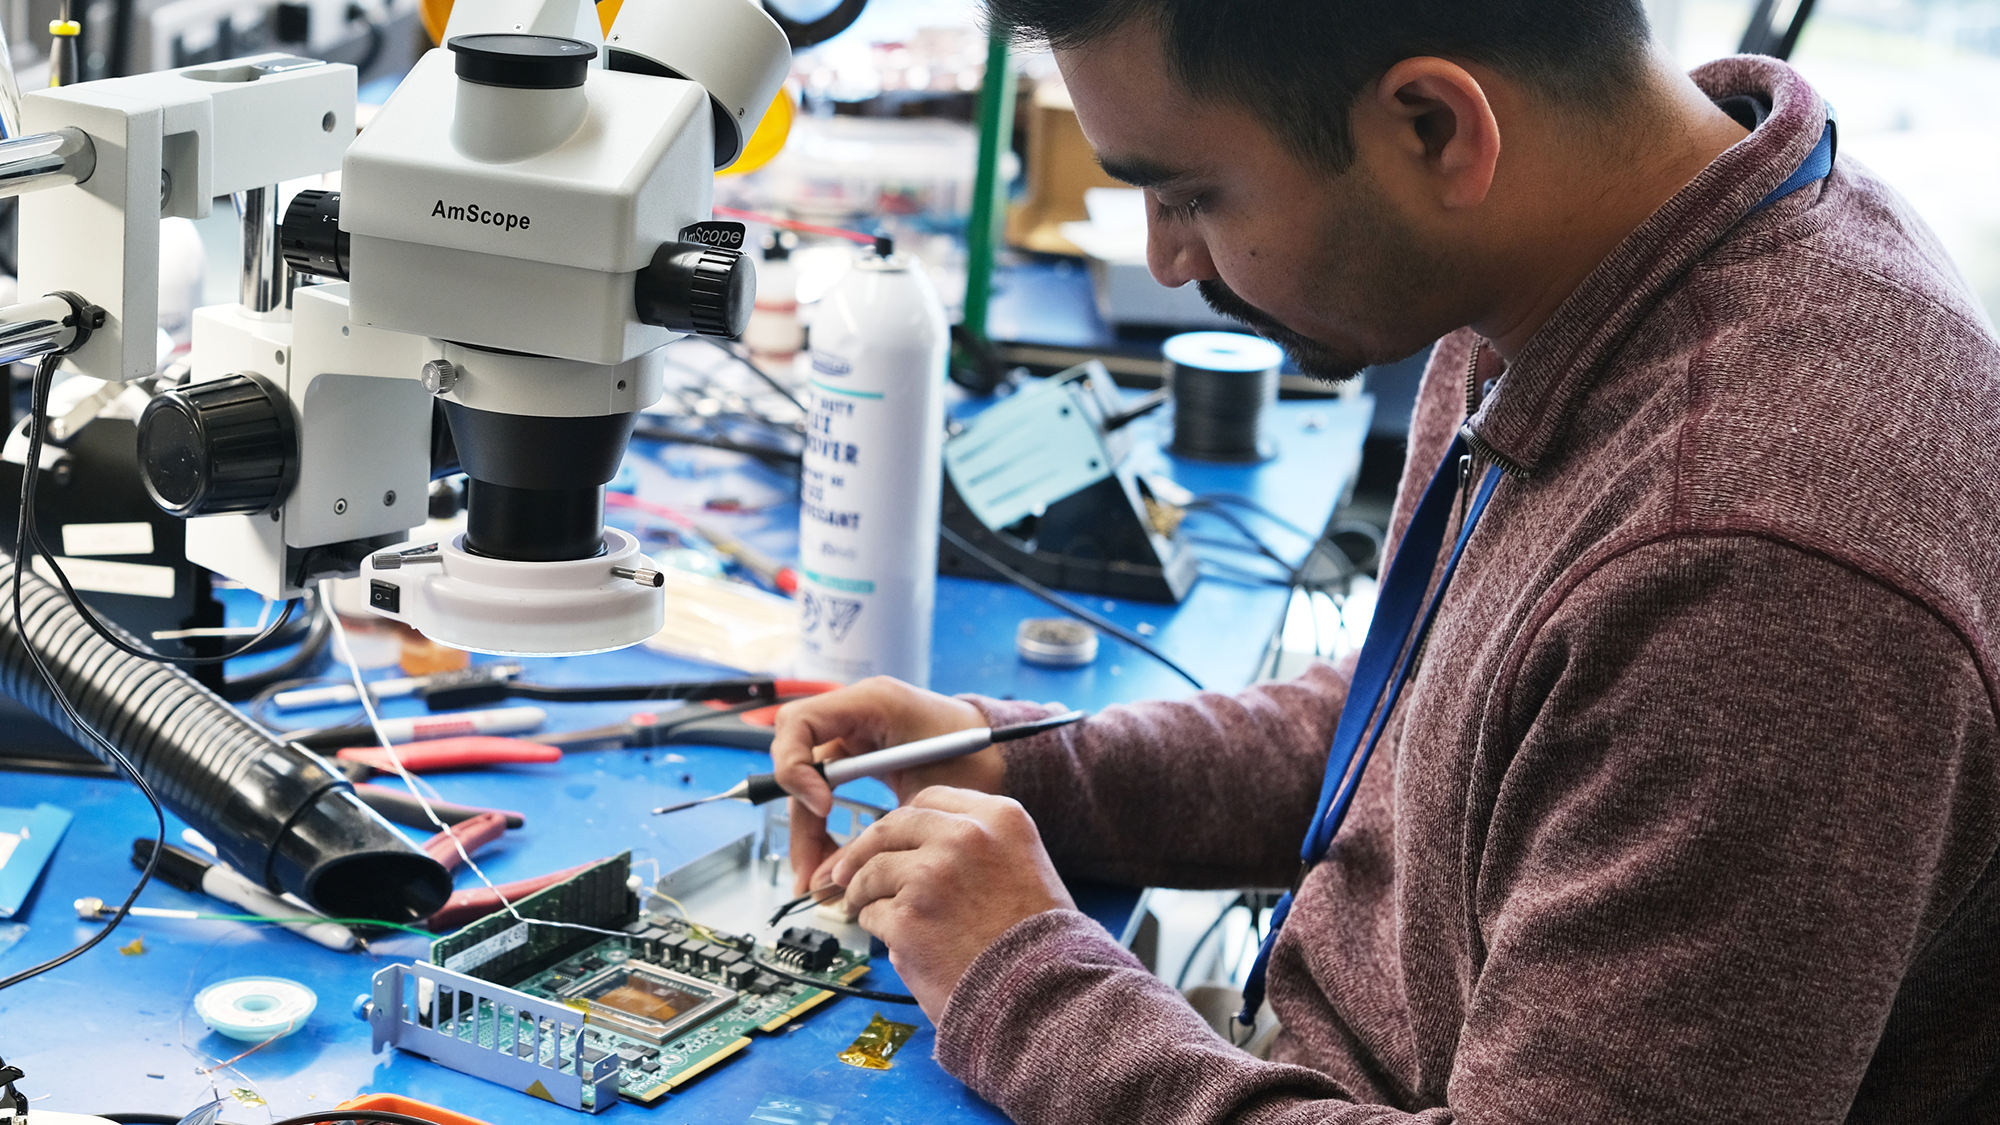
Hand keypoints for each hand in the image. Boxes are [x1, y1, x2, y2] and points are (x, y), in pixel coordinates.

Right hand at [770, 676, 998, 892]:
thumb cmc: (977, 763)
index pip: (799, 724)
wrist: (1005, 756)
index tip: (823, 807)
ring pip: (807, 783)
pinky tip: (831, 861)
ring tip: (817, 879)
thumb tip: (827, 877)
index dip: (797, 768)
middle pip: (797, 761)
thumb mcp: (927, 796)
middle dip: (799, 817)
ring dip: (807, 830)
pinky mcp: (859, 755)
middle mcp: (854, 713)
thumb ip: (877, 831)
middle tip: (809, 867)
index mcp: (871, 702)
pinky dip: (824, 826)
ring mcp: (854, 733)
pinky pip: (825, 789)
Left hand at [828, 786, 1074, 1018]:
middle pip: (891, 827)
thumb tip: (920, 846)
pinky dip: (876, 928)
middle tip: (848, 872)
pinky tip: (895, 941)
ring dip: (863, 892)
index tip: (891, 839)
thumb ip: (979, 844)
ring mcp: (930, 875)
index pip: (930, 800)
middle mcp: (964, 836)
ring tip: (864, 909)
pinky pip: (872, 914)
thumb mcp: (1025, 865)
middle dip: (863, 850)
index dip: (905, 822)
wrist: (1045, 996)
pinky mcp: (906, 918)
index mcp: (999, 817)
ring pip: (872, 871)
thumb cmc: (1040, 941)